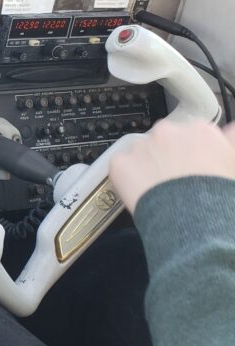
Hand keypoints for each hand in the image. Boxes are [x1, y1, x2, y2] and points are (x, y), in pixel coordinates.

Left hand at [109, 120, 234, 211]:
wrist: (193, 216)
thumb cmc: (217, 194)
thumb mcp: (233, 163)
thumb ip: (230, 141)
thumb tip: (230, 130)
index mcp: (198, 129)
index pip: (191, 133)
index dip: (191, 152)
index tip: (192, 165)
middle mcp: (168, 131)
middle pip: (164, 139)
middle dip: (167, 155)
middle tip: (174, 178)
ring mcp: (141, 146)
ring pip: (141, 152)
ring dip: (146, 165)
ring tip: (158, 188)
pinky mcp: (120, 163)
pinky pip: (121, 167)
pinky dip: (126, 177)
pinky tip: (141, 191)